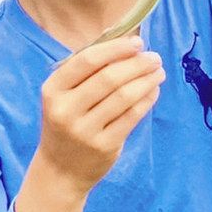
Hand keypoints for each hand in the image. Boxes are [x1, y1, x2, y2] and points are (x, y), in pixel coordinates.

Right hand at [36, 36, 164, 197]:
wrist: (59, 169)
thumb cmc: (66, 123)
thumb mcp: (63, 96)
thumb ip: (86, 71)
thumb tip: (123, 41)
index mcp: (53, 90)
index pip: (87, 61)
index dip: (116, 49)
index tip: (137, 43)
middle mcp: (65, 109)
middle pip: (109, 77)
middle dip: (137, 64)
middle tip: (155, 57)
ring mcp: (85, 130)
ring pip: (124, 97)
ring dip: (147, 80)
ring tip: (158, 72)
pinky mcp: (104, 146)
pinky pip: (132, 116)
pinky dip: (147, 100)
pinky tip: (153, 91)